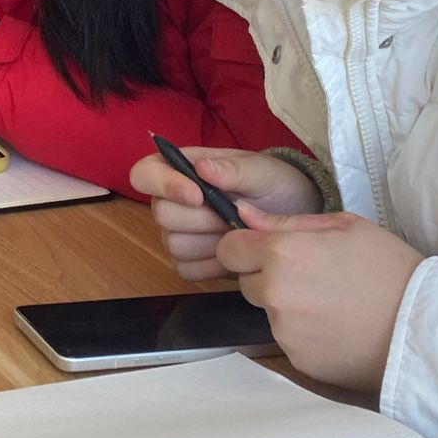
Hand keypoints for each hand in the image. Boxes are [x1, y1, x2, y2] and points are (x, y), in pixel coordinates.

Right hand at [131, 150, 319, 279]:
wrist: (292, 217)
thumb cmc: (273, 184)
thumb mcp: (260, 170)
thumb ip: (232, 169)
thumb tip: (202, 168)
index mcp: (180, 169)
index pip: (145, 173)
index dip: (163, 185)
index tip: (198, 195)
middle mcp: (171, 201)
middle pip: (162, 215)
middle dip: (202, 219)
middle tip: (233, 215)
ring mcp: (178, 234)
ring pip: (175, 246)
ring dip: (211, 243)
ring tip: (237, 232)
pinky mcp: (189, 262)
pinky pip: (187, 270)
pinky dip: (213, 265)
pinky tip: (234, 253)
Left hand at [217, 212, 424, 392]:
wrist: (423, 328)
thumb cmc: (389, 268)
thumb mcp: (344, 226)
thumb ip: (286, 221)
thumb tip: (244, 215)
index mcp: (282, 254)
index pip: (228, 249)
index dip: (243, 247)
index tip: (264, 249)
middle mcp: (275, 294)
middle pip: (246, 282)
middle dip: (266, 276)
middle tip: (309, 275)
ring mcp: (284, 332)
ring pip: (268, 311)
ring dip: (286, 305)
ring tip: (330, 301)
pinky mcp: (297, 360)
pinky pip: (288, 339)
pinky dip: (303, 332)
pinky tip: (335, 325)